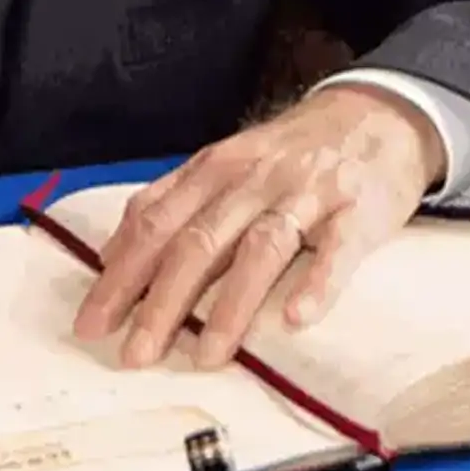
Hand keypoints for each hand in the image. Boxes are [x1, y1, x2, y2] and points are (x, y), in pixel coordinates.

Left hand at [73, 84, 446, 369]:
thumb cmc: (290, 153)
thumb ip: (170, 203)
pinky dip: (317, 284)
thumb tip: (112, 255)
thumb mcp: (223, 164)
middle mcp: (253, 179)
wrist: (377, 114)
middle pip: (198, 243)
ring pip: (260, 248)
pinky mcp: (357, 211)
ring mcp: (306, 193)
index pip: (154, 224)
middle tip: (135, 355)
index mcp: (213, 170)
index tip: (92, 323)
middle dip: (161, 303)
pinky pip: (336, 250)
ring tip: (207, 357)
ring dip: (230, 306)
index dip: (120, 275)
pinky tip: (297, 318)